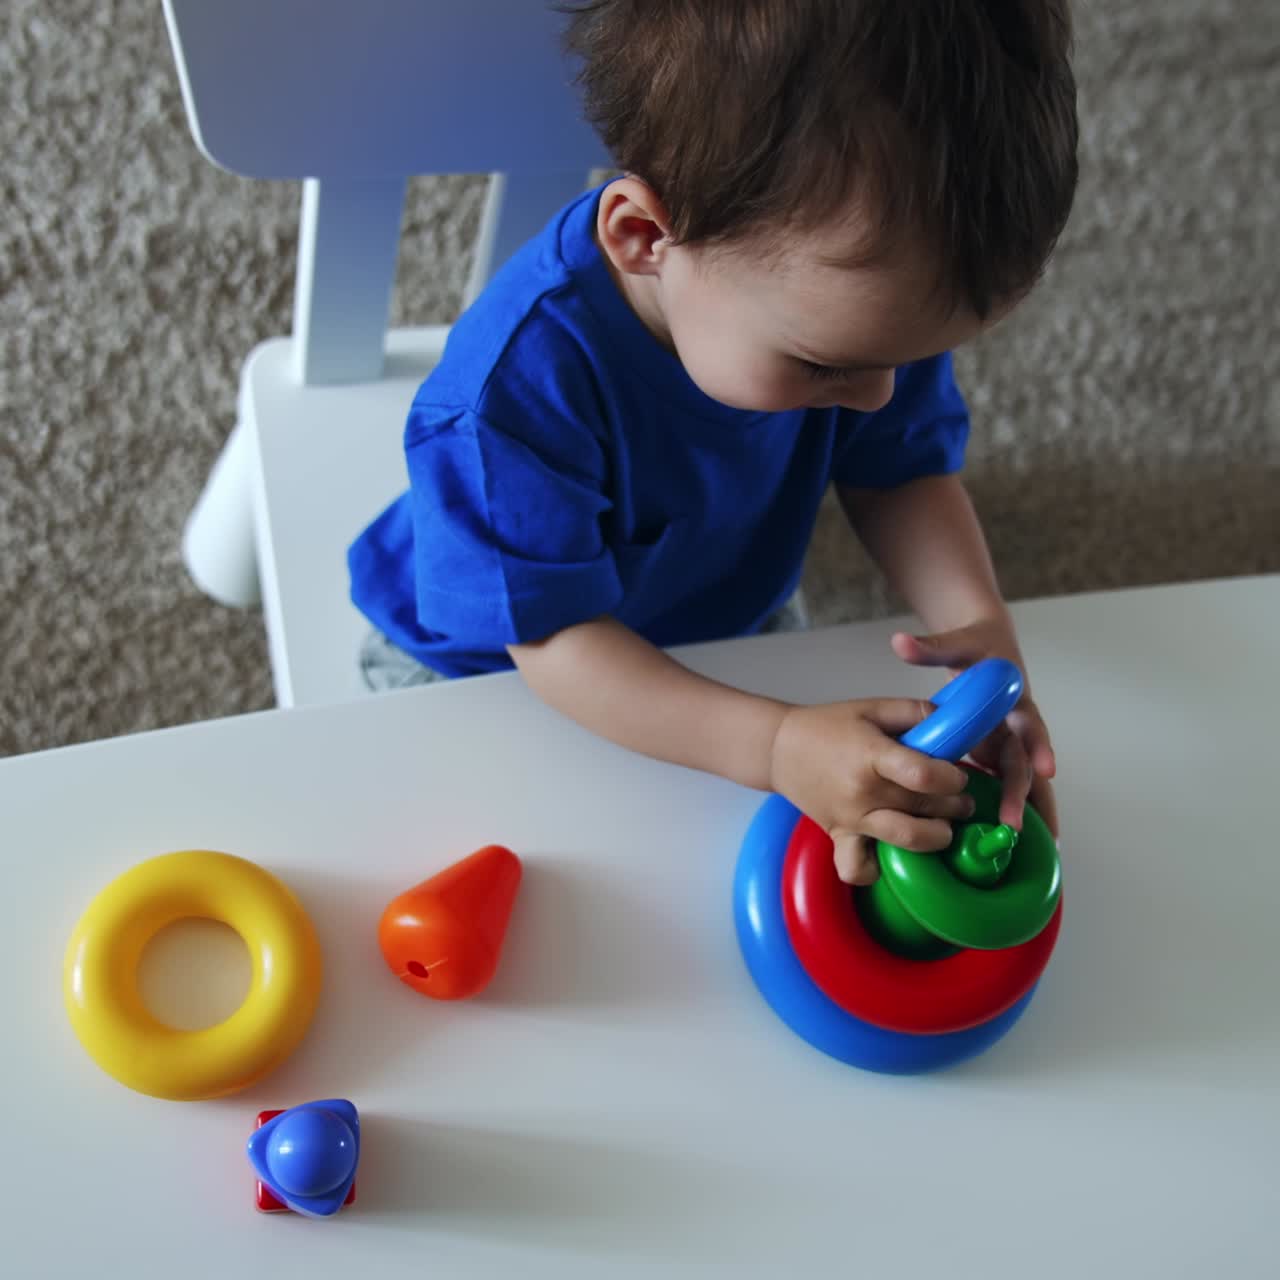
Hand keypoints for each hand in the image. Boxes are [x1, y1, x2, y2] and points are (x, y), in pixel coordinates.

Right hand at [768, 700, 975, 886]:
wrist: (779, 748)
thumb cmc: (827, 726)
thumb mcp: (872, 707)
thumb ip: (915, 712)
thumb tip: (955, 722)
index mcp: (870, 755)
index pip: (923, 775)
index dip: (952, 777)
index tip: (957, 774)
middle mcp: (862, 792)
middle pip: (924, 808)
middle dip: (956, 805)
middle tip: (961, 797)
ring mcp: (850, 819)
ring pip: (906, 841)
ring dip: (936, 836)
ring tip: (943, 826)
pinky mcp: (839, 837)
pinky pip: (859, 869)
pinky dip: (877, 870)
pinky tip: (891, 855)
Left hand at [890, 620, 1057, 836]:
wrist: (988, 646)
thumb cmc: (975, 646)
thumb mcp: (956, 645)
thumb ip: (930, 647)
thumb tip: (900, 642)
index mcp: (1013, 699)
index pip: (1031, 724)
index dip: (1039, 746)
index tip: (1046, 768)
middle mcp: (1017, 724)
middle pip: (1026, 762)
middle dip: (1025, 794)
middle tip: (1016, 825)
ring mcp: (1009, 740)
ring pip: (1023, 779)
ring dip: (1030, 809)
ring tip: (1038, 847)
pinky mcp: (998, 751)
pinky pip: (1008, 782)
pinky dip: (1013, 806)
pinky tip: (1010, 835)